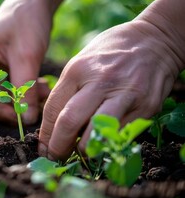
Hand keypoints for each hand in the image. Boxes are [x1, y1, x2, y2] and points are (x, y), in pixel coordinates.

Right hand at [0, 0, 50, 124]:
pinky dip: (20, 90)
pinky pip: (3, 87)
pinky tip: (39, 88)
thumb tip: (27, 119)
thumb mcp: (28, 56)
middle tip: (29, 111)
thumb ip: (25, 88)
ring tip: (41, 93)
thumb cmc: (27, 20)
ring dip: (17, 98)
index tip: (18, 116)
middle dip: (6, 105)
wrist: (33, 2)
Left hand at [38, 20, 181, 159]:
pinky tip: (101, 142)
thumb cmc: (110, 52)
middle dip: (58, 146)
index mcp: (78, 70)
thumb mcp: (82, 61)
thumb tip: (54, 127)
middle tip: (55, 156)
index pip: (53, 109)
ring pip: (96, 134)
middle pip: (69, 122)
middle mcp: (100, 82)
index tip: (43, 147)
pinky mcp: (145, 107)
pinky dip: (107, 143)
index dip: (45, 134)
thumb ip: (68, 90)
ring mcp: (125, 95)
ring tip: (79, 152)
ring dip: (84, 150)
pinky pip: (120, 134)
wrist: (154, 40)